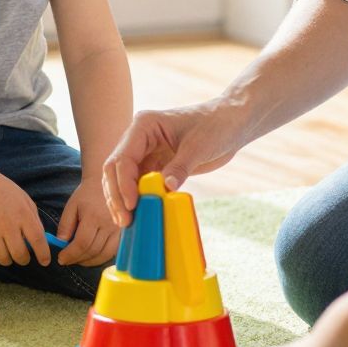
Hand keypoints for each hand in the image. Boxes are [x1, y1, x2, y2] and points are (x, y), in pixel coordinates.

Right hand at [0, 170, 52, 266]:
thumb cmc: (3, 192)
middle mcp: (7, 223)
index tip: (44, 261)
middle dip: (24, 260)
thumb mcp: (24, 200)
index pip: (37, 240)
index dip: (43, 254)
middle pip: (19, 254)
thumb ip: (34, 220)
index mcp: (23, 214)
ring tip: (7, 254)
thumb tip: (41, 241)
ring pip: (2, 258)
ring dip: (7, 260)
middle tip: (22, 257)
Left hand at [55, 182, 119, 266]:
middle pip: (93, 251)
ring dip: (90, 262)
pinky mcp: (125, 232)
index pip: (82, 243)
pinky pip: (114, 251)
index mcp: (94, 216)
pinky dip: (103, 257)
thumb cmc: (87, 195)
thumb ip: (65, 225)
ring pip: (105, 254)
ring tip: (79, 260)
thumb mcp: (72, 206)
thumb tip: (62, 243)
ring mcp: (119, 229)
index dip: (70, 254)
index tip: (61, 258)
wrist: (108, 183)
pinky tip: (93, 255)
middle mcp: (109, 224)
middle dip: (78, 259)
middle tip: (68, 260)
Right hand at [102, 97, 250, 226]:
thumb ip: (180, 167)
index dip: (124, 184)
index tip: (132, 205)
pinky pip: (139, 186)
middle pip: (116, 170)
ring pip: (123, 180)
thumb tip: (166, 189)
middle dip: (117, 195)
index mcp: (144, 126)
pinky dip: (137, 201)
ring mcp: (145, 153)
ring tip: (128, 223)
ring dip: (123, 201)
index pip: (123, 158)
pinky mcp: (155, 166)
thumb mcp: (199, 146)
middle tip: (125, 221)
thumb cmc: (216, 125)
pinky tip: (139, 217)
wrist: (231, 123)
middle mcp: (139, 139)